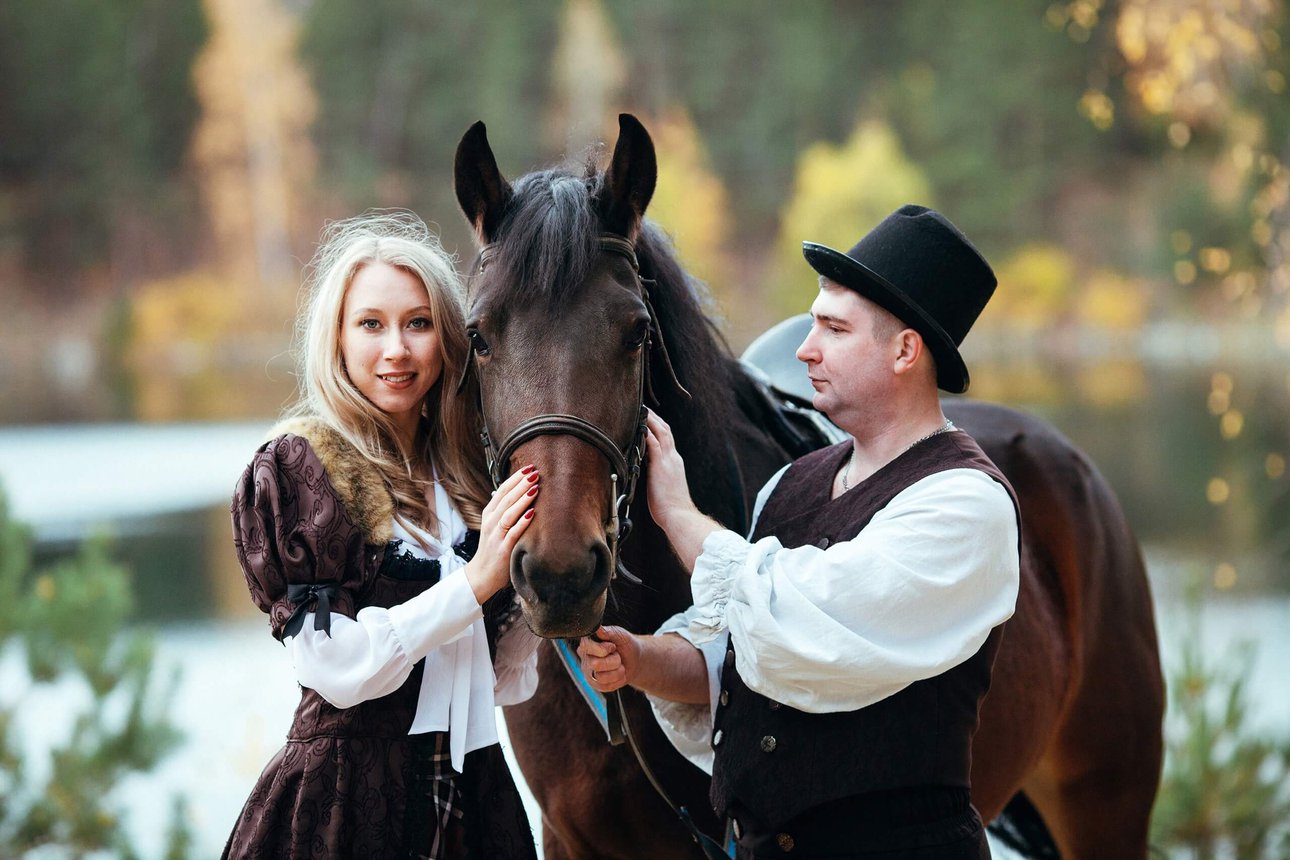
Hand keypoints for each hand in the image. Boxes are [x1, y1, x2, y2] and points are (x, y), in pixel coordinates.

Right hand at [463, 465, 538, 603]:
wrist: (481, 575)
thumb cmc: (494, 548)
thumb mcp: (496, 526)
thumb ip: (506, 510)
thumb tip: (523, 491)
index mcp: (489, 514)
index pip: (502, 491)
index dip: (515, 478)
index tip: (529, 467)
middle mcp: (491, 522)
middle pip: (506, 499)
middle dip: (521, 484)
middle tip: (535, 472)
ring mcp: (496, 536)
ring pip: (509, 513)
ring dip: (522, 500)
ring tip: (535, 488)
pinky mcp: (502, 549)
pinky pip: (513, 533)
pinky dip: (522, 523)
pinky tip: (532, 514)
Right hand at [577, 625, 639, 692]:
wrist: (634, 659)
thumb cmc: (624, 644)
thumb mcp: (619, 634)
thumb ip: (608, 632)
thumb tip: (597, 629)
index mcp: (587, 643)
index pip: (587, 647)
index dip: (604, 649)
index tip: (612, 646)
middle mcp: (584, 658)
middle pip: (595, 664)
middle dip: (614, 660)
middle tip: (617, 656)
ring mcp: (588, 672)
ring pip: (601, 677)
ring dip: (617, 671)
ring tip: (619, 665)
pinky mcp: (595, 684)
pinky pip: (605, 687)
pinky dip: (617, 680)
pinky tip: (619, 674)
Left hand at [643, 409, 697, 531]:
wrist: (679, 516)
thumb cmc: (671, 508)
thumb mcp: (664, 486)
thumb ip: (657, 475)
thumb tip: (647, 471)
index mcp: (674, 462)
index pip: (667, 439)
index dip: (658, 427)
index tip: (649, 418)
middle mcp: (673, 458)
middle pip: (665, 430)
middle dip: (655, 417)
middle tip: (644, 406)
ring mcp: (668, 460)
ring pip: (661, 432)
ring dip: (651, 419)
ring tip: (641, 408)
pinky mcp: (660, 465)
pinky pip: (653, 443)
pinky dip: (647, 432)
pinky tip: (638, 424)